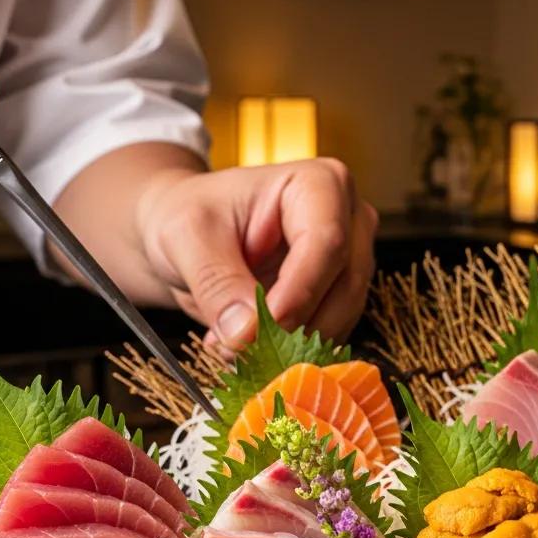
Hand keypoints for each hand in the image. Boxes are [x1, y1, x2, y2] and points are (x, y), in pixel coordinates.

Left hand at [135, 157, 377, 347]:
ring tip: (235, 348)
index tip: (255, 331)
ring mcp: (350, 262)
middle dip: (292, 327)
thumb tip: (245, 331)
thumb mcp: (188, 237)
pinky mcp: (340, 298)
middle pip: (344, 286)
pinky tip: (251, 348)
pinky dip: (292, 353)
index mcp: (320, 185)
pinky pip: (331, 335)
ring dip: (291, 346)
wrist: (190, 236)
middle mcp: (348, 221)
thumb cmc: (191, 215)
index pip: (326, 243)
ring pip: (342, 318)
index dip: (296, 293)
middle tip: (238, 349)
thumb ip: (217, 282)